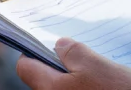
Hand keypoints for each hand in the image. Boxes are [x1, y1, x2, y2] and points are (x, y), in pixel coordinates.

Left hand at [16, 38, 130, 89]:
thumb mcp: (97, 65)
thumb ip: (74, 52)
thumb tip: (59, 46)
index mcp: (51, 88)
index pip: (25, 67)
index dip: (34, 52)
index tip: (51, 45)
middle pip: (44, 78)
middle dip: (61, 65)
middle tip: (84, 57)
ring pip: (63, 87)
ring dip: (77, 77)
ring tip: (100, 73)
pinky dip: (87, 88)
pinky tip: (105, 86)